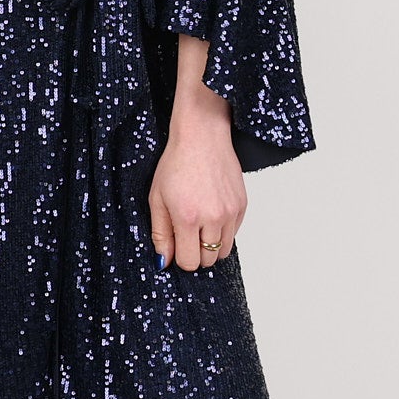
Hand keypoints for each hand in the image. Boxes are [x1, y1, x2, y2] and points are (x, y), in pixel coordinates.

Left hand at [149, 118, 245, 271]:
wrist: (202, 137)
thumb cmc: (176, 164)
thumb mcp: (156, 199)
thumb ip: (160, 233)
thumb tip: (165, 261)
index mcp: (187, 217)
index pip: (189, 262)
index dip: (180, 258)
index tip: (176, 246)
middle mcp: (213, 217)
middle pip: (208, 260)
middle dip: (195, 254)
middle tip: (186, 236)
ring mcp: (230, 212)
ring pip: (224, 251)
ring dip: (210, 246)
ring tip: (199, 227)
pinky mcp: (242, 206)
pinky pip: (234, 234)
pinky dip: (222, 232)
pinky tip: (210, 214)